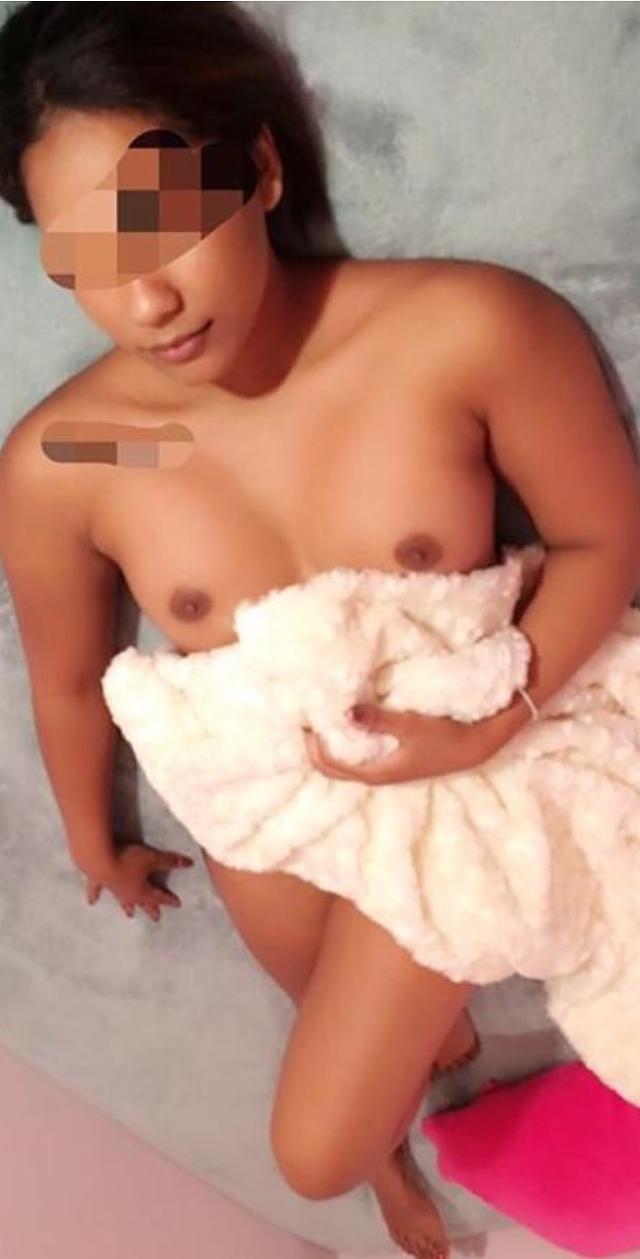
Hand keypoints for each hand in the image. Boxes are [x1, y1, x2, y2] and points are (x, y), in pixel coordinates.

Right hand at [82, 841, 193, 921]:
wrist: (98, 859)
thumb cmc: (127, 859)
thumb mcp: (152, 858)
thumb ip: (170, 861)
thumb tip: (190, 864)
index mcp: (141, 890)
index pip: (159, 896)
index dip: (168, 899)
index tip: (177, 904)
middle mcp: (127, 893)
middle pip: (142, 902)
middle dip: (150, 909)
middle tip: (156, 919)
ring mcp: (112, 889)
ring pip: (122, 900)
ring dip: (126, 907)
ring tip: (129, 915)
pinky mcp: (97, 882)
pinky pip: (96, 890)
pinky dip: (95, 895)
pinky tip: (92, 902)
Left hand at [302, 703, 480, 784]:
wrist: (476, 745)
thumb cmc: (445, 736)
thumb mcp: (412, 725)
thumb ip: (379, 720)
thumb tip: (346, 713)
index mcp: (374, 772)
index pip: (328, 763)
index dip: (311, 743)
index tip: (303, 716)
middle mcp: (375, 773)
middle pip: (330, 765)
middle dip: (314, 744)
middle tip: (305, 715)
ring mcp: (383, 767)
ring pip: (343, 759)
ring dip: (329, 741)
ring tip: (321, 714)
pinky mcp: (392, 758)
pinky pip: (358, 752)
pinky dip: (345, 738)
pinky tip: (347, 718)